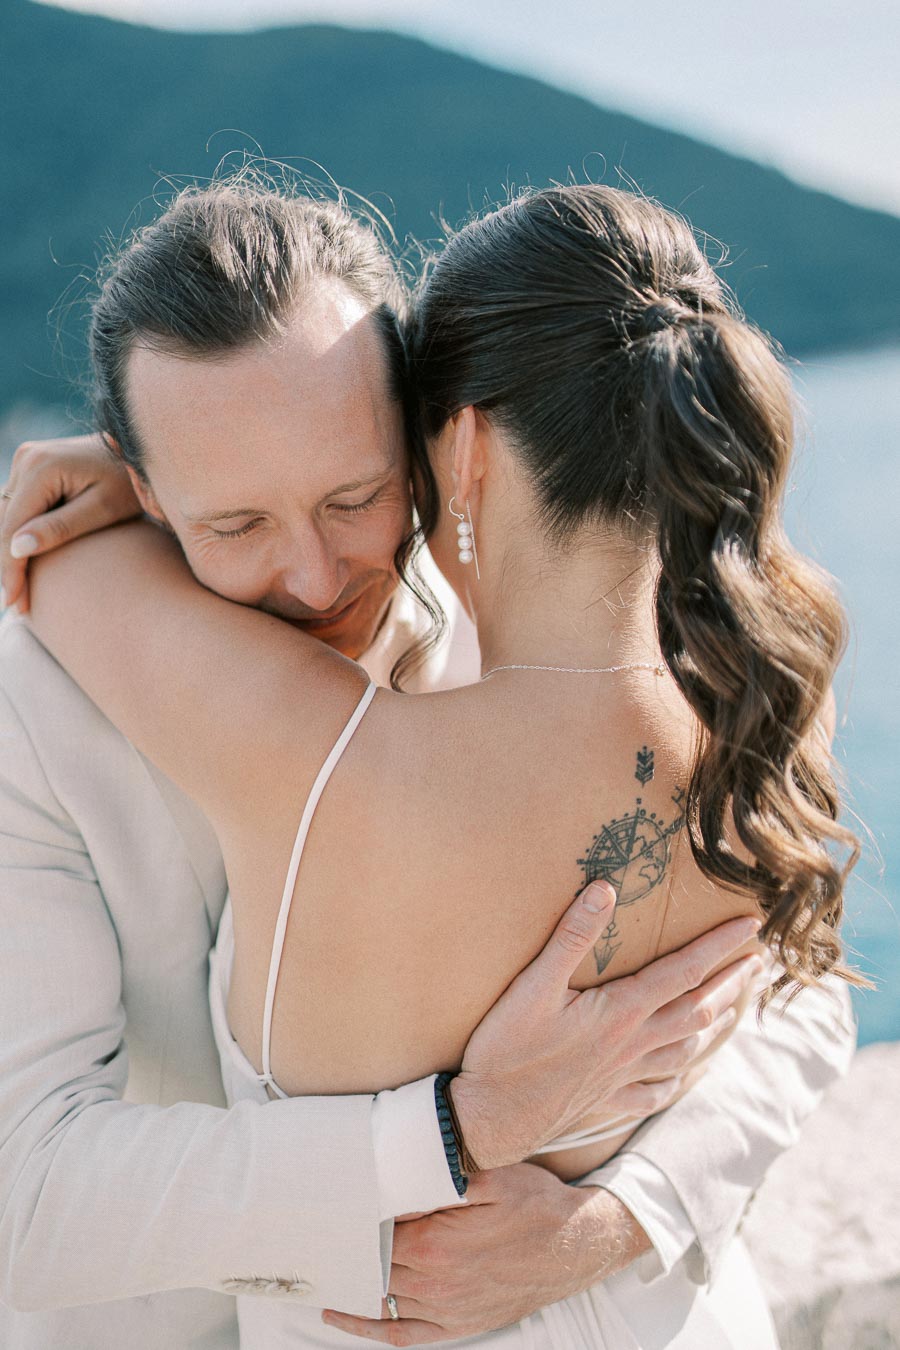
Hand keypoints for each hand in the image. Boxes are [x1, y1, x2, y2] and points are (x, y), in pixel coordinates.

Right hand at [0, 434, 140, 613]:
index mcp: (41, 467)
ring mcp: (26, 460)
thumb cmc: (129, 484)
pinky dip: (17, 534)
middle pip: (4, 522)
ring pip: (5, 516)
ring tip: (19, 591)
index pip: (12, 526)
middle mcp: (26, 458)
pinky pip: (16, 507)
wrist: (137, 455)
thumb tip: (18, 548)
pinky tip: (24, 564)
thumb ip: (60, 528)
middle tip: (17, 605)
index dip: (9, 567)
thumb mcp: (102, 510)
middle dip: (8, 564)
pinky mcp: (30, 467)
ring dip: (9, 551)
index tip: (13, 601)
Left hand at [322, 1165, 648, 1344]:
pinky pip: (401, 1334)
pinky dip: (367, 1327)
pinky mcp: (456, 1325)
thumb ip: (440, 1178)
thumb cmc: (536, 1205)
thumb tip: (396, 1176)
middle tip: (314, 1223)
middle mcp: (433, 1282)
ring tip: (318, 1261)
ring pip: (380, 1298)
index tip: (329, 1198)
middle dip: (345, 1242)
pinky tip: (342, 1315)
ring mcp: (444, 1309)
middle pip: (371, 1262)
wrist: (577, 1246)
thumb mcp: (491, 1177)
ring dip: (349, 1280)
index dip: (351, 1213)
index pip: (373, 1228)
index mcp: (436, 1243)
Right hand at [451, 882, 761, 1168]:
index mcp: (622, 1012)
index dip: (720, 946)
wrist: (490, 1119)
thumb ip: (572, 937)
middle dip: (732, 985)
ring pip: (684, 1051)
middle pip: (698, 1011)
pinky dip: (674, 1080)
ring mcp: (622, 1077)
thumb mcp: (534, 985)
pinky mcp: (605, 1101)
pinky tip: (678, 1076)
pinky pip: (654, 1093)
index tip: (752, 925)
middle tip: (760, 966)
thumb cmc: (508, 1049)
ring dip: (712, 1027)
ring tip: (729, 1010)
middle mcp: (632, 1045)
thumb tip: (605, 889)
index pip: (684, 971)